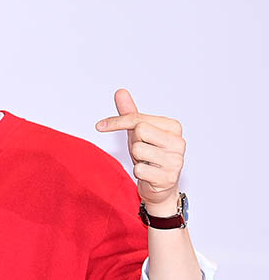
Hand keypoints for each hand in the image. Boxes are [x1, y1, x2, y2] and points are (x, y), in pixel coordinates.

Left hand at [95, 88, 184, 214]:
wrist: (160, 188)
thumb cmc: (149, 157)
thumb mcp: (138, 133)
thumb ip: (130, 114)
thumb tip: (120, 92)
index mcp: (173, 127)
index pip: (138, 119)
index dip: (116, 122)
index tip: (100, 126)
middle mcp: (179, 141)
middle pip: (139, 132)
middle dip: (134, 143)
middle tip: (142, 152)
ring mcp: (176, 160)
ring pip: (138, 150)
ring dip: (136, 159)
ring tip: (146, 163)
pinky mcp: (168, 177)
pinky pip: (139, 170)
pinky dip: (138, 173)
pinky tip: (148, 175)